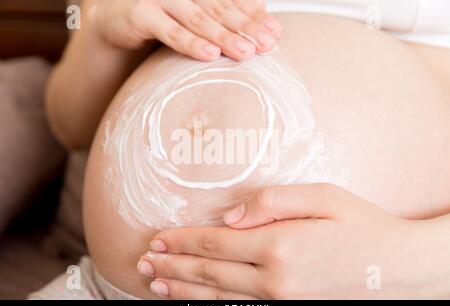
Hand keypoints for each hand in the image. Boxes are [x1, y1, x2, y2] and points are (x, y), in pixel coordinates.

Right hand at [83, 0, 281, 60]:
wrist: (117, 19)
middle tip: (266, 44)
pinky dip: (190, 43)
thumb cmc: (163, 18)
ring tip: (245, 52)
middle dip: (245, 28)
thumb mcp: (195, 15)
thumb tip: (262, 22)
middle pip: (220, 8)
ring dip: (223, 36)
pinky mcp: (142, 13)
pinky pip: (169, 31)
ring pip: (199, 19)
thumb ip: (222, 15)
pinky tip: (210, 53)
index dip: (254, 16)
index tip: (274, 33)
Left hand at [137, 184, 449, 298]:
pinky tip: (192, 304)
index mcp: (278, 244)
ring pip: (216, 298)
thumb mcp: (322, 197)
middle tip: (143, 262)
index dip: (181, 241)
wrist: (399, 269)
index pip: (213, 243)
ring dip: (181, 291)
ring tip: (155, 284)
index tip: (157, 238)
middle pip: (208, 272)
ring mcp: (281, 304)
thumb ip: (271, 202)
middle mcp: (273, 280)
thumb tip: (228, 217)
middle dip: (172, 266)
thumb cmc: (362, 225)